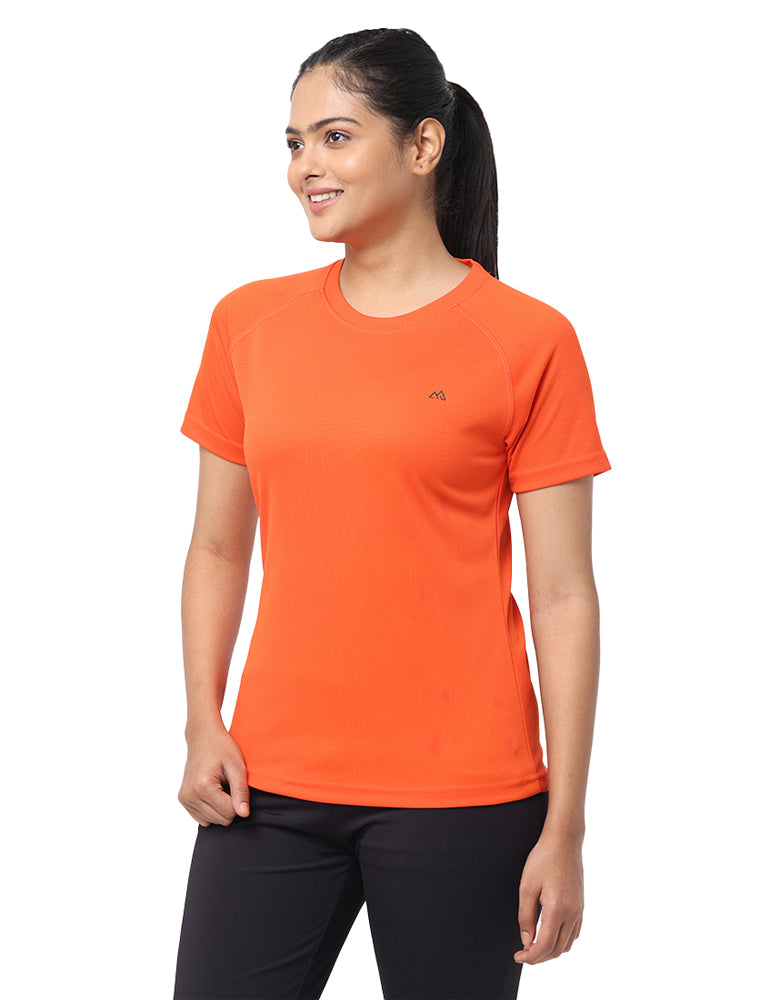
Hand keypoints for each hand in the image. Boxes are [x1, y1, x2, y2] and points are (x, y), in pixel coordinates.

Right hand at [178, 722, 250, 826]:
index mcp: (202, 786)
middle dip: (230, 805)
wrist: (202, 736)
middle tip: (227, 784)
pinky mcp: (183, 801)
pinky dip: (211, 809)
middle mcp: (189, 795)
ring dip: (220, 807)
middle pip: (221, 820)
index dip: (239, 800)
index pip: (229, 812)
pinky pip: (203, 819)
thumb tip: (244, 814)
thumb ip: (241, 791)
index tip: (235, 784)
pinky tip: (213, 791)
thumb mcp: (237, 766)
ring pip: (212, 821)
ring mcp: (184, 799)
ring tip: (220, 786)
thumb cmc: (221, 748)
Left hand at [513, 830, 583, 964]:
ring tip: (534, 946)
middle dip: (539, 957)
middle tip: (523, 954)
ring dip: (550, 951)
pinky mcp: (581, 906)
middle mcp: (572, 913)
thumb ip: (525, 916)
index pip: (544, 946)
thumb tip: (526, 940)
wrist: (564, 842)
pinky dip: (561, 941)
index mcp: (557, 909)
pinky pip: (574, 933)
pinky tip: (549, 935)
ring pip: (567, 944)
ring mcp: (579, 911)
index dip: (530, 956)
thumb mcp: (527, 886)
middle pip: (556, 950)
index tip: (518, 956)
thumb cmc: (544, 859)